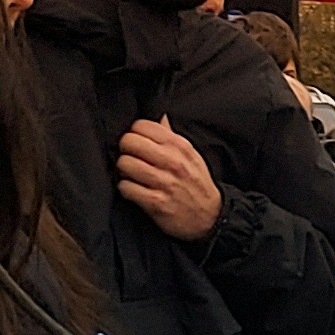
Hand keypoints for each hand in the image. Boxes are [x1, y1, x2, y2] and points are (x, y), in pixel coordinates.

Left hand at [114, 117, 222, 241]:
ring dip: (124, 171)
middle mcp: (173, 162)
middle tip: (132, 159)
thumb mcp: (191, 156)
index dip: (134, 133)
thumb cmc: (196, 185)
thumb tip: (160, 117)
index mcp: (180, 146)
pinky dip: (126, 189)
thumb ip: (173, 136)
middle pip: (129, 141)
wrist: (211, 218)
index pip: (142, 126)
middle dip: (125, 150)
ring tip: (132, 175)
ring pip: (125, 164)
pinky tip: (134, 190)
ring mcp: (164, 182)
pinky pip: (126, 187)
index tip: (138, 144)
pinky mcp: (156, 202)